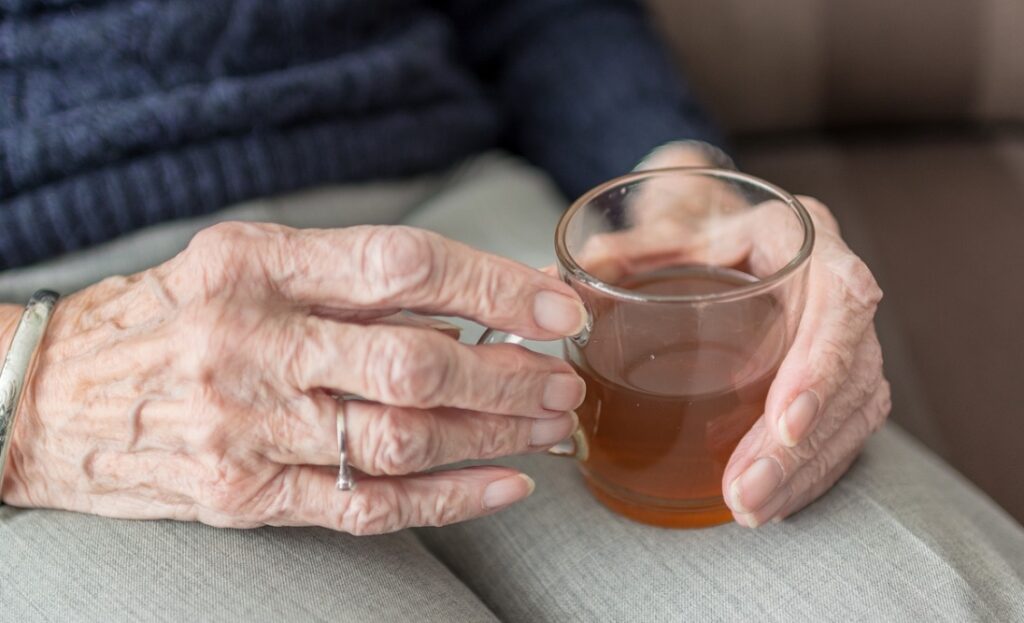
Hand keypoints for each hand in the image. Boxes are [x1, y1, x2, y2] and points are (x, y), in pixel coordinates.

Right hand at [1, 223, 586, 534]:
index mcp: (254, 265)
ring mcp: (246, 427)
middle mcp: (251, 343)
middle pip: (414, 361)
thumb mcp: (242, 263)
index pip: (401, 264)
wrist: (52, 397)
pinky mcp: (244, 495)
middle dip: (507, 374)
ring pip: (402, 438)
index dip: (493, 284)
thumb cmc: (166, 317)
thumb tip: (463, 305)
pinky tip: (502, 484)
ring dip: (492, 434)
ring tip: (547, 425)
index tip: (554, 306)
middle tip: (561, 379)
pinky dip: (447, 499)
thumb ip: (343, 279)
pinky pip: (365, 504)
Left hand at [591, 142, 890, 526]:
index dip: (821, 364)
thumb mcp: (662, 230)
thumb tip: (550, 279)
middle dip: (801, 444)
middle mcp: (835, 284)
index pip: (840, 298)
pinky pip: (845, 429)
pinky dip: (811, 472)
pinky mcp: (839, 374)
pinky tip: (773, 503)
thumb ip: (619, 252)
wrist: (724, 229)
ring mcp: (844, 333)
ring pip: (855, 410)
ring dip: (805, 469)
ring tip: (750, 509)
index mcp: (801, 236)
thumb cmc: (695, 228)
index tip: (783, 422)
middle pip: (851, 370)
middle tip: (747, 491)